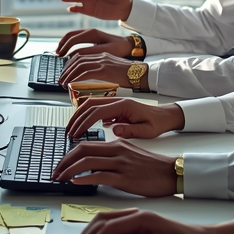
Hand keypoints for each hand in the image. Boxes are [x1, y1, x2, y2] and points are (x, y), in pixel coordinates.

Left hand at [52, 138, 178, 195]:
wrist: (171, 173)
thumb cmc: (152, 167)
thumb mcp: (130, 154)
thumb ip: (113, 156)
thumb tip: (94, 164)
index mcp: (117, 144)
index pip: (85, 145)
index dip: (68, 155)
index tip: (60, 164)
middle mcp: (116, 151)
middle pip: (82, 150)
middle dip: (64, 162)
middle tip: (55, 172)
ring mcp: (120, 164)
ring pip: (87, 162)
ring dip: (69, 171)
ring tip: (60, 179)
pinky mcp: (125, 178)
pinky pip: (100, 176)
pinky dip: (84, 179)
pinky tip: (76, 183)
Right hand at [56, 29, 132, 58]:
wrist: (128, 45)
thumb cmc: (119, 48)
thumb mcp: (106, 51)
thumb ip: (90, 52)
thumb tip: (75, 55)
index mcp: (92, 33)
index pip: (73, 39)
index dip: (65, 48)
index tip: (59, 57)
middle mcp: (89, 31)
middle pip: (70, 35)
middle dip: (62, 44)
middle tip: (56, 54)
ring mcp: (90, 32)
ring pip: (72, 35)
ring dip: (64, 43)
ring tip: (60, 53)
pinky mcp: (91, 36)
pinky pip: (76, 37)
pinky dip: (69, 43)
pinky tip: (68, 51)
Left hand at [58, 53, 135, 88]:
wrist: (142, 73)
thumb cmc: (130, 75)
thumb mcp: (114, 68)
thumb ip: (103, 70)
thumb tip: (92, 80)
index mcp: (103, 54)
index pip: (81, 56)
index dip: (70, 64)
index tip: (65, 72)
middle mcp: (101, 56)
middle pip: (77, 59)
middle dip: (66, 70)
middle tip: (61, 79)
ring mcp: (103, 62)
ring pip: (79, 65)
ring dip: (68, 74)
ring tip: (63, 83)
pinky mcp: (104, 70)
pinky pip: (85, 73)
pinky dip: (75, 78)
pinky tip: (71, 84)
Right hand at [63, 97, 183, 139]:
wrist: (165, 116)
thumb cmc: (157, 123)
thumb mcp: (147, 131)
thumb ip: (131, 130)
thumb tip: (114, 129)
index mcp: (124, 105)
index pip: (98, 111)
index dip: (84, 122)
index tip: (76, 133)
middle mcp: (118, 101)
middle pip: (90, 104)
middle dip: (76, 117)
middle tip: (69, 131)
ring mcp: (115, 102)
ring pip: (91, 103)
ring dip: (79, 114)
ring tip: (72, 128)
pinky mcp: (115, 106)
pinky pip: (96, 107)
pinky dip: (86, 114)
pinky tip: (83, 125)